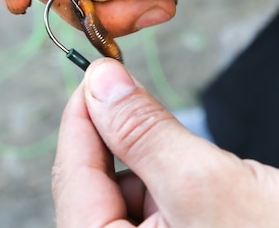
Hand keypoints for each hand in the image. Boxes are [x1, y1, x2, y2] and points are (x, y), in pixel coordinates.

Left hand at [52, 59, 278, 226]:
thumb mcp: (206, 182)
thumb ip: (144, 132)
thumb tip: (102, 82)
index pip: (72, 173)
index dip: (83, 113)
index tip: (101, 71)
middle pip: (93, 182)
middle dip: (123, 139)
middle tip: (151, 109)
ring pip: (123, 191)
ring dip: (151, 163)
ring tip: (202, 175)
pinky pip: (149, 206)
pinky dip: (168, 183)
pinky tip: (204, 192)